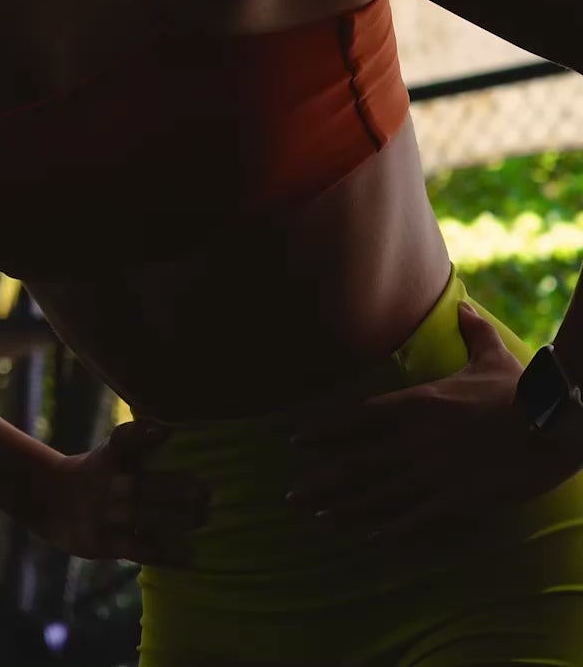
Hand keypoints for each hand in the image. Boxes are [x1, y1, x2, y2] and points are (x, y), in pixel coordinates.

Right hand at [29, 418, 210, 566]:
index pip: (122, 440)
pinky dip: (163, 555)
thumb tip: (166, 428)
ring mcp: (102, 515)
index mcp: (107, 457)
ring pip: (141, 518)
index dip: (141, 435)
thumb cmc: (94, 472)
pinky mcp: (100, 544)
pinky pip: (136, 549)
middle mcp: (105, 484)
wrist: (50, 500)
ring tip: (202, 519)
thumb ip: (134, 439)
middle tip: (207, 492)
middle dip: (175, 489)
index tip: (165, 432)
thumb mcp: (108, 452)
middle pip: (141, 485)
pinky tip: (188, 556)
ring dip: (174, 520)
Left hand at [285, 301, 582, 544]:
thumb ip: (471, 331)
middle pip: (357, 463)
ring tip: (314, 518)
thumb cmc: (523, 389)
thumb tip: (464, 306)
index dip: (323, 432)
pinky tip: (364, 539)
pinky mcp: (459, 500)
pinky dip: (387, 530)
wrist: (555, 423)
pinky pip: (415, 520)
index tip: (293, 442)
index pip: (357, 419)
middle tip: (289, 496)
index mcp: (418, 404)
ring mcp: (435, 472)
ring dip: (344, 508)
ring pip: (378, 494)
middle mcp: (417, 439)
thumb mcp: (491, 355)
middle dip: (321, 480)